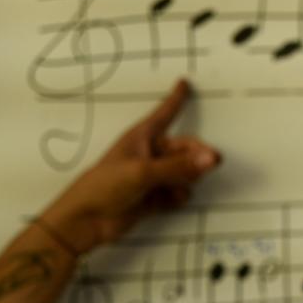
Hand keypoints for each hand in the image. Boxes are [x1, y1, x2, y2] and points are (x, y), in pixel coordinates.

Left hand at [39, 79, 219, 255]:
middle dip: (198, 154)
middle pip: (184, 148)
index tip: (184, 82)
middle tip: (215, 161)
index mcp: (142, 138)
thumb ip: (180, 167)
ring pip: (184, 171)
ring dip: (190, 177)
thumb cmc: (106, 186)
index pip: (164, 113)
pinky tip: (172, 200)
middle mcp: (150, 154)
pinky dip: (180, 196)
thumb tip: (212, 158)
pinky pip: (178, 192)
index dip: (176, 99)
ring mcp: (153, 176)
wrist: (87, 220)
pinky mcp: (155, 197)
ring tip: (185, 184)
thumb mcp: (143, 172)